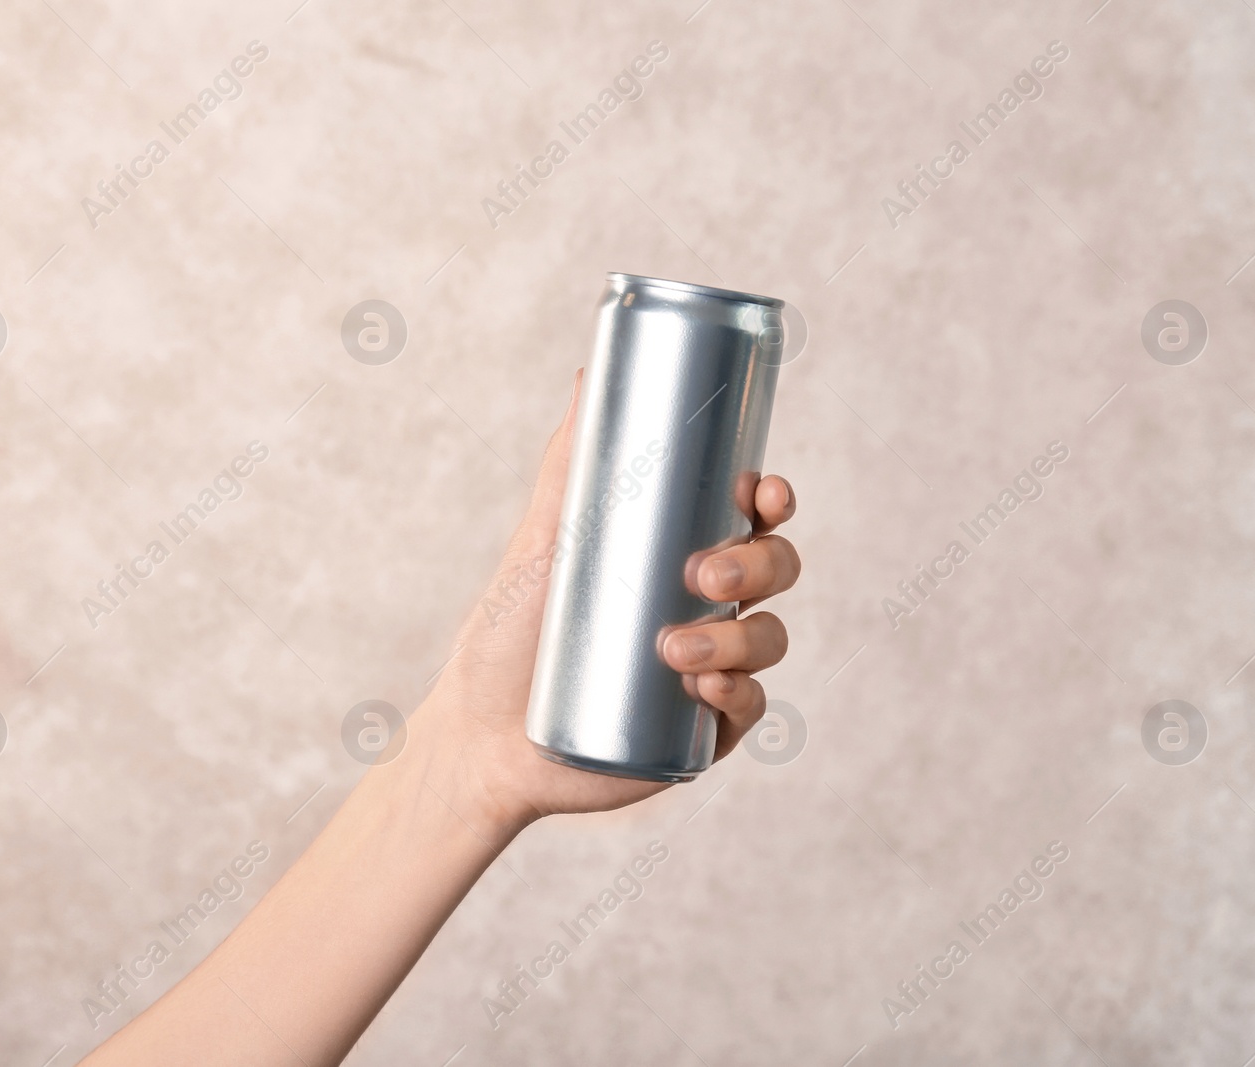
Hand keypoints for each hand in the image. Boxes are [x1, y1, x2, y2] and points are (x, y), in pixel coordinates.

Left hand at [413, 370, 799, 836]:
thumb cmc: (508, 632)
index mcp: (679, 553)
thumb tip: (588, 372)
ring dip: (740, 639)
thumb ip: (569, 460)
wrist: (480, 735)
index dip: (772, 500)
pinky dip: (738, 695)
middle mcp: (706, 608)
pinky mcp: (702, 731)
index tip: (764, 492)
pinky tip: (702, 689)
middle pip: (773, 569)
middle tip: (702, 573)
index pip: (750, 517)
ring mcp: (711, 668)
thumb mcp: (542, 538)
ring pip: (768, 639)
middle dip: (758, 564)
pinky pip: (750, 708)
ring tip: (672, 650)